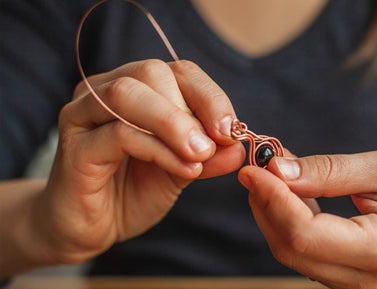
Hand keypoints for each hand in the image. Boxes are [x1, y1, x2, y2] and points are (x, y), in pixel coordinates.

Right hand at [34, 59, 244, 263]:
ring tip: (200, 153)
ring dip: (173, 123)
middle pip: (151, 72)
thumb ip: (207, 156)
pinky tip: (183, 169)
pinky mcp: (74, 148)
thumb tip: (239, 148)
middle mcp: (103, 93)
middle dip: (192, 106)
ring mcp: (83, 117)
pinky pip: (118, 135)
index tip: (231, 129)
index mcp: (135, 90)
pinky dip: (159, 150)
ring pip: (127, 95)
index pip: (177, 71)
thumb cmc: (133, 192)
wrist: (91, 228)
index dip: (209, 95)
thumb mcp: (181, 170)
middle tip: (215, 143)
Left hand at [239, 151, 376, 288]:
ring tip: (275, 177)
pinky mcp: (353, 284)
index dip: (271, 199)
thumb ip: (328, 172)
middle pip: (291, 249)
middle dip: (266, 206)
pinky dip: (291, 226)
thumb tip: (278, 171)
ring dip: (275, 215)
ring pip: (294, 255)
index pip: (304, 234)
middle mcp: (369, 282)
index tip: (252, 168)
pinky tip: (292, 198)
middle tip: (259, 168)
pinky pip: (308, 257)